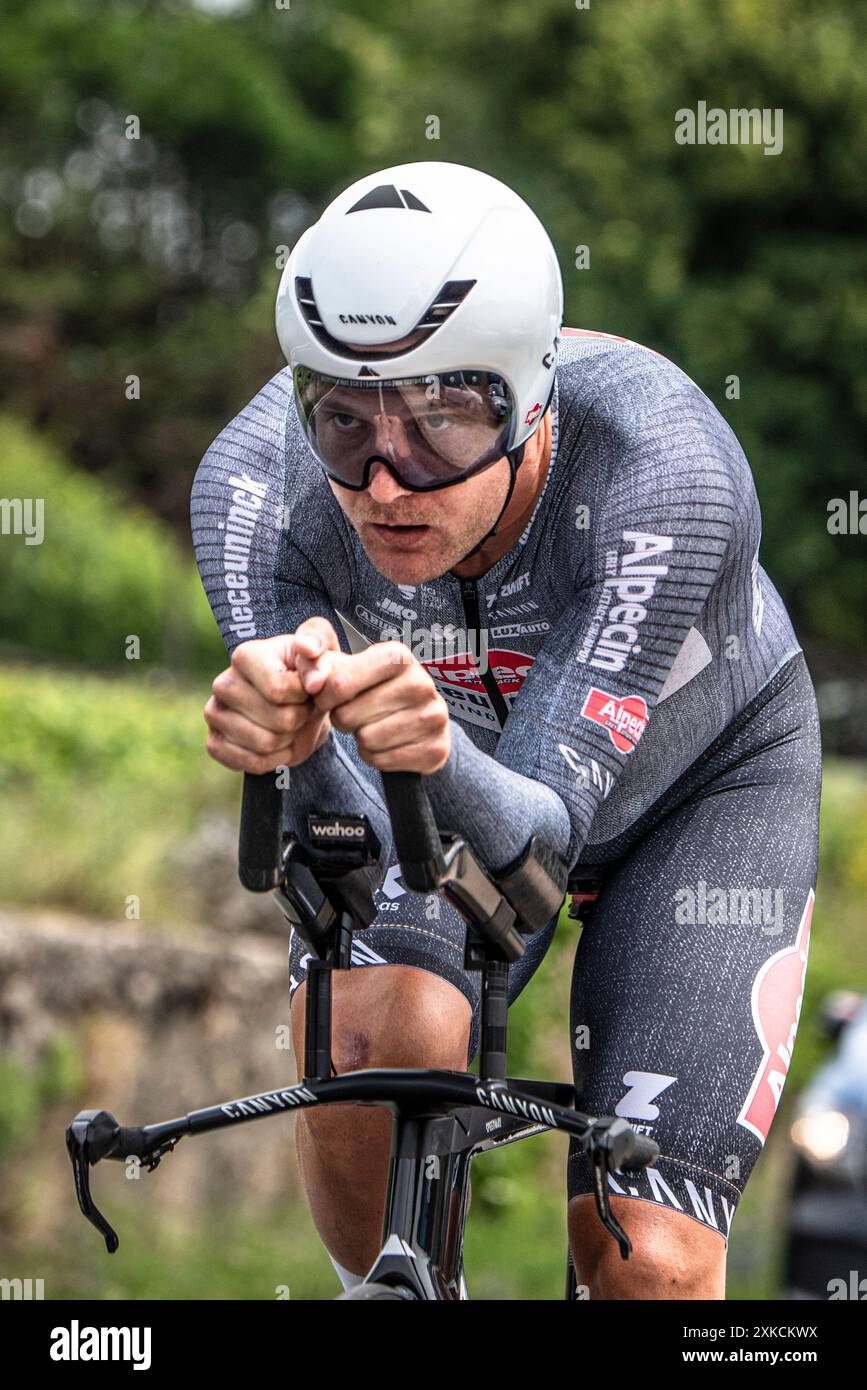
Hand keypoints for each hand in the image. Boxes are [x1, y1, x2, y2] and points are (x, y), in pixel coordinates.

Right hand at [204, 626, 332, 772]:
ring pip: (266, 744)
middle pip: (278, 720)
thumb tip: (309, 650)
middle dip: (301, 719)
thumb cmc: (311, 675)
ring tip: (292, 724)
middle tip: (302, 709)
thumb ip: (319, 643)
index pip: (277, 690)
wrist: (300, 706)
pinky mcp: (214, 743)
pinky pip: (252, 763)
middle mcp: (223, 683)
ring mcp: (214, 714)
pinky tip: (280, 743)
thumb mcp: (323, 652)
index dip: (305, 697)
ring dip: (291, 740)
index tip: (308, 690)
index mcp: (245, 655)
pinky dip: (276, 760)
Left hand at [293, 633, 450, 773]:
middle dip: (344, 718)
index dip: (324, 697)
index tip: (328, 698)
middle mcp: (421, 683)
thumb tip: (312, 682)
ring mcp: (433, 717)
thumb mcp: (344, 665)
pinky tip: (387, 743)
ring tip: (374, 725)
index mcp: (397, 656)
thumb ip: (316, 660)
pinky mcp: (435, 749)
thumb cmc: (372, 687)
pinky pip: (383, 761)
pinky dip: (376, 757)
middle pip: (348, 716)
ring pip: (366, 740)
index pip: (339, 683)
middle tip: (358, 712)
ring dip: (361, 739)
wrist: (418, 717)